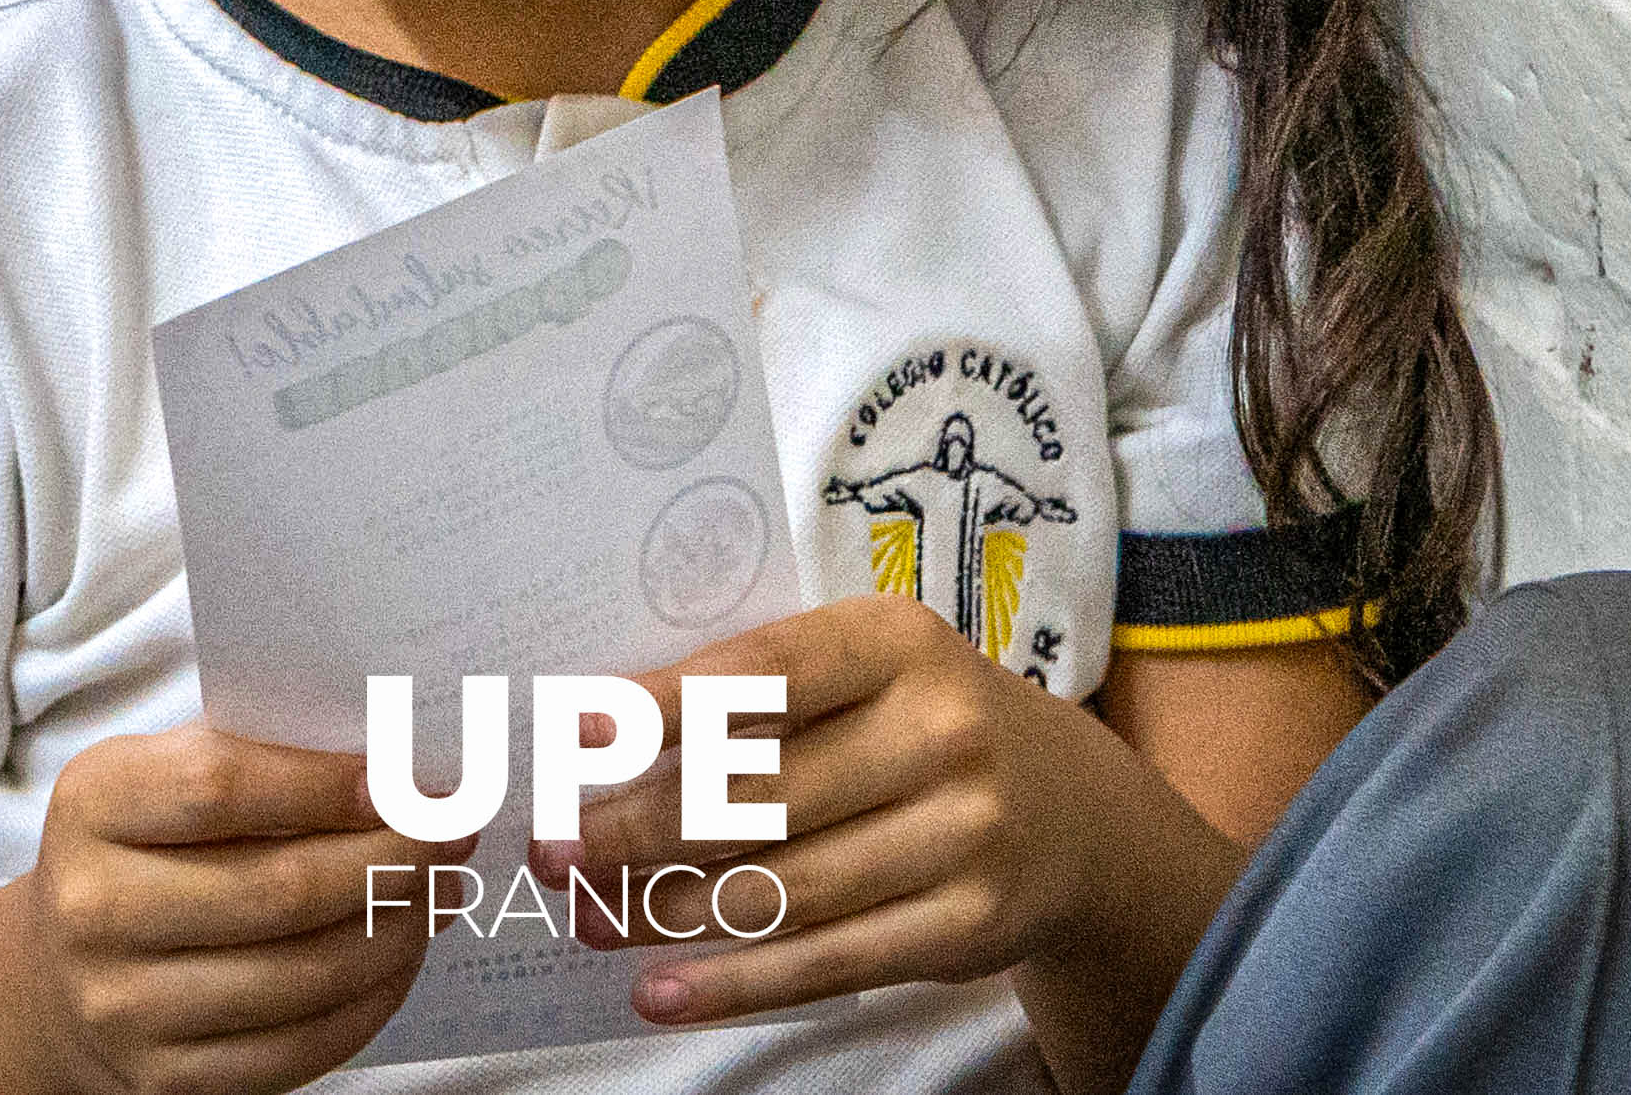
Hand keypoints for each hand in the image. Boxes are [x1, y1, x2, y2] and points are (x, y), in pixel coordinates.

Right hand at [0, 726, 437, 1094]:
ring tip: (441, 893)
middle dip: (392, 860)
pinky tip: (402, 957)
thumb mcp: (166, 775)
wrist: (60, 974)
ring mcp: (124, 1004)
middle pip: (278, 889)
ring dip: (397, 931)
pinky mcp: (164, 1076)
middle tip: (453, 834)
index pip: (221, 787)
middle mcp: (94, 909)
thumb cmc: (146, 849)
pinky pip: (297, 1046)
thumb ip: (260, 754)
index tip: (411, 780)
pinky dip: (371, 1001)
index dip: (328, 784)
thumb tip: (398, 760)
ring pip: (301, 974)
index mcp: (94, 805)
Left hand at [532, 593, 1240, 1034]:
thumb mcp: (868, 674)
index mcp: (899, 641)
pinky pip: (826, 961)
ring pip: (779, 885)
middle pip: (755, 791)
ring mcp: (962, 831)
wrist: (1076, 812)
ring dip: (666, 911)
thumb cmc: (923, 726)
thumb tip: (605, 742)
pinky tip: (661, 990)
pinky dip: (732, 983)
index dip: (662, 706)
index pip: (762, 672)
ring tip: (591, 915)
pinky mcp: (966, 923)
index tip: (574, 736)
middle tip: (554, 851)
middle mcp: (939, 729)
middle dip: (635, 828)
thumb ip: (760, 693)